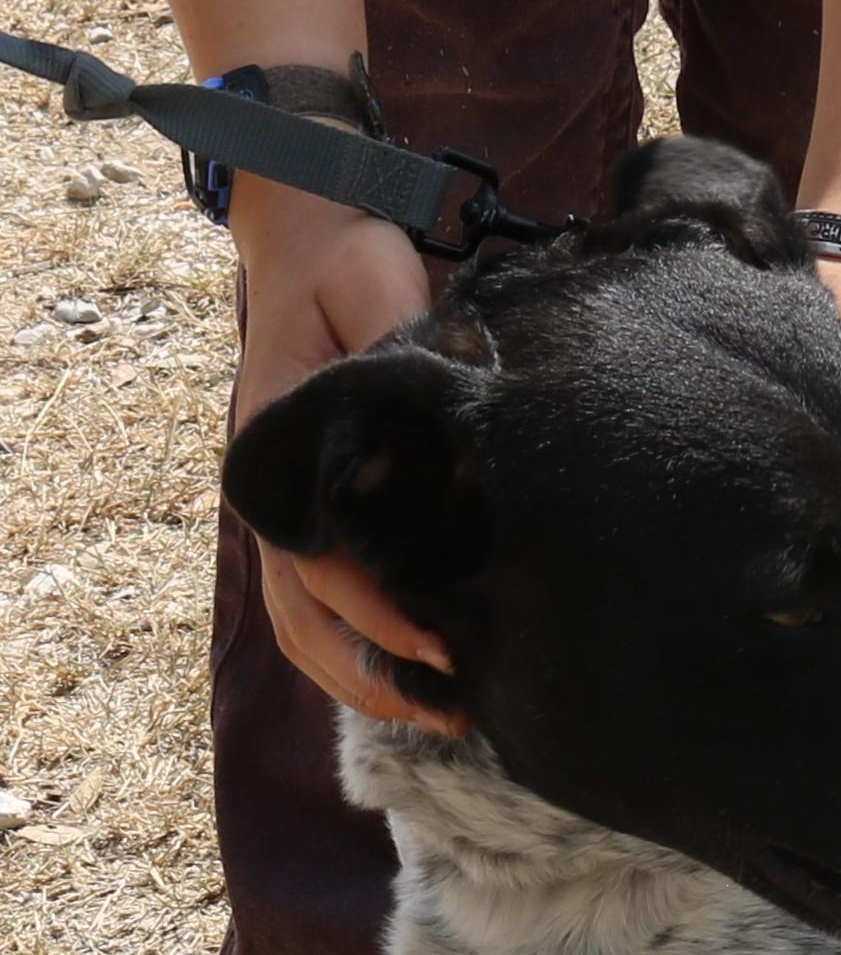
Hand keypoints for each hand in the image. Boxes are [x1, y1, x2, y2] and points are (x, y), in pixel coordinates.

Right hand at [232, 183, 462, 731]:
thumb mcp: (380, 294)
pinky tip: (417, 686)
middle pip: (305, 622)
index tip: (442, 647)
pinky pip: (318, 611)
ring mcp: (284, 513)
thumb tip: (448, 451)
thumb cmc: (347, 264)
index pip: (322, 564)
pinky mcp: (310, 519)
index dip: (379, 615)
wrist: (307, 237)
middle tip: (455, 711)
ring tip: (444, 717)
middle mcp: (271, 496)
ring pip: (305, 630)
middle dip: (377, 676)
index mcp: (279, 451)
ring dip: (366, 683)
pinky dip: (359, 656)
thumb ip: (404, 365)